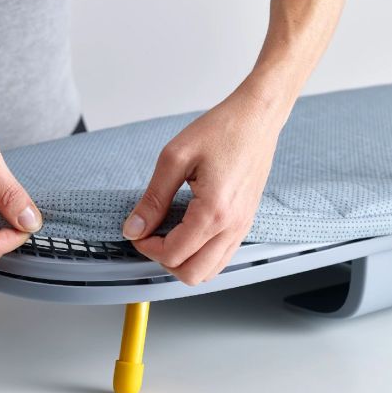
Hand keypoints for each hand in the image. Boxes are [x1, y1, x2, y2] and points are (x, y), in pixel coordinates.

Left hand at [122, 81, 289, 284]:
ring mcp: (242, 228)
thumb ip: (153, 198)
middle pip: (191, 274)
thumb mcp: (175, 158)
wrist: (257, 118)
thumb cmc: (222, 130)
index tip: (137, 229)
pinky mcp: (245, 223)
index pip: (173, 254)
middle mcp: (232, 227)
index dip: (146, 246)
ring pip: (208, 272)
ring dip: (182, 261)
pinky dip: (200, 255)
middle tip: (151, 236)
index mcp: (214, 212)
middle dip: (163, 260)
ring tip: (168, 234)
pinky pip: (221, 257)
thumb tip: (134, 227)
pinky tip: (187, 232)